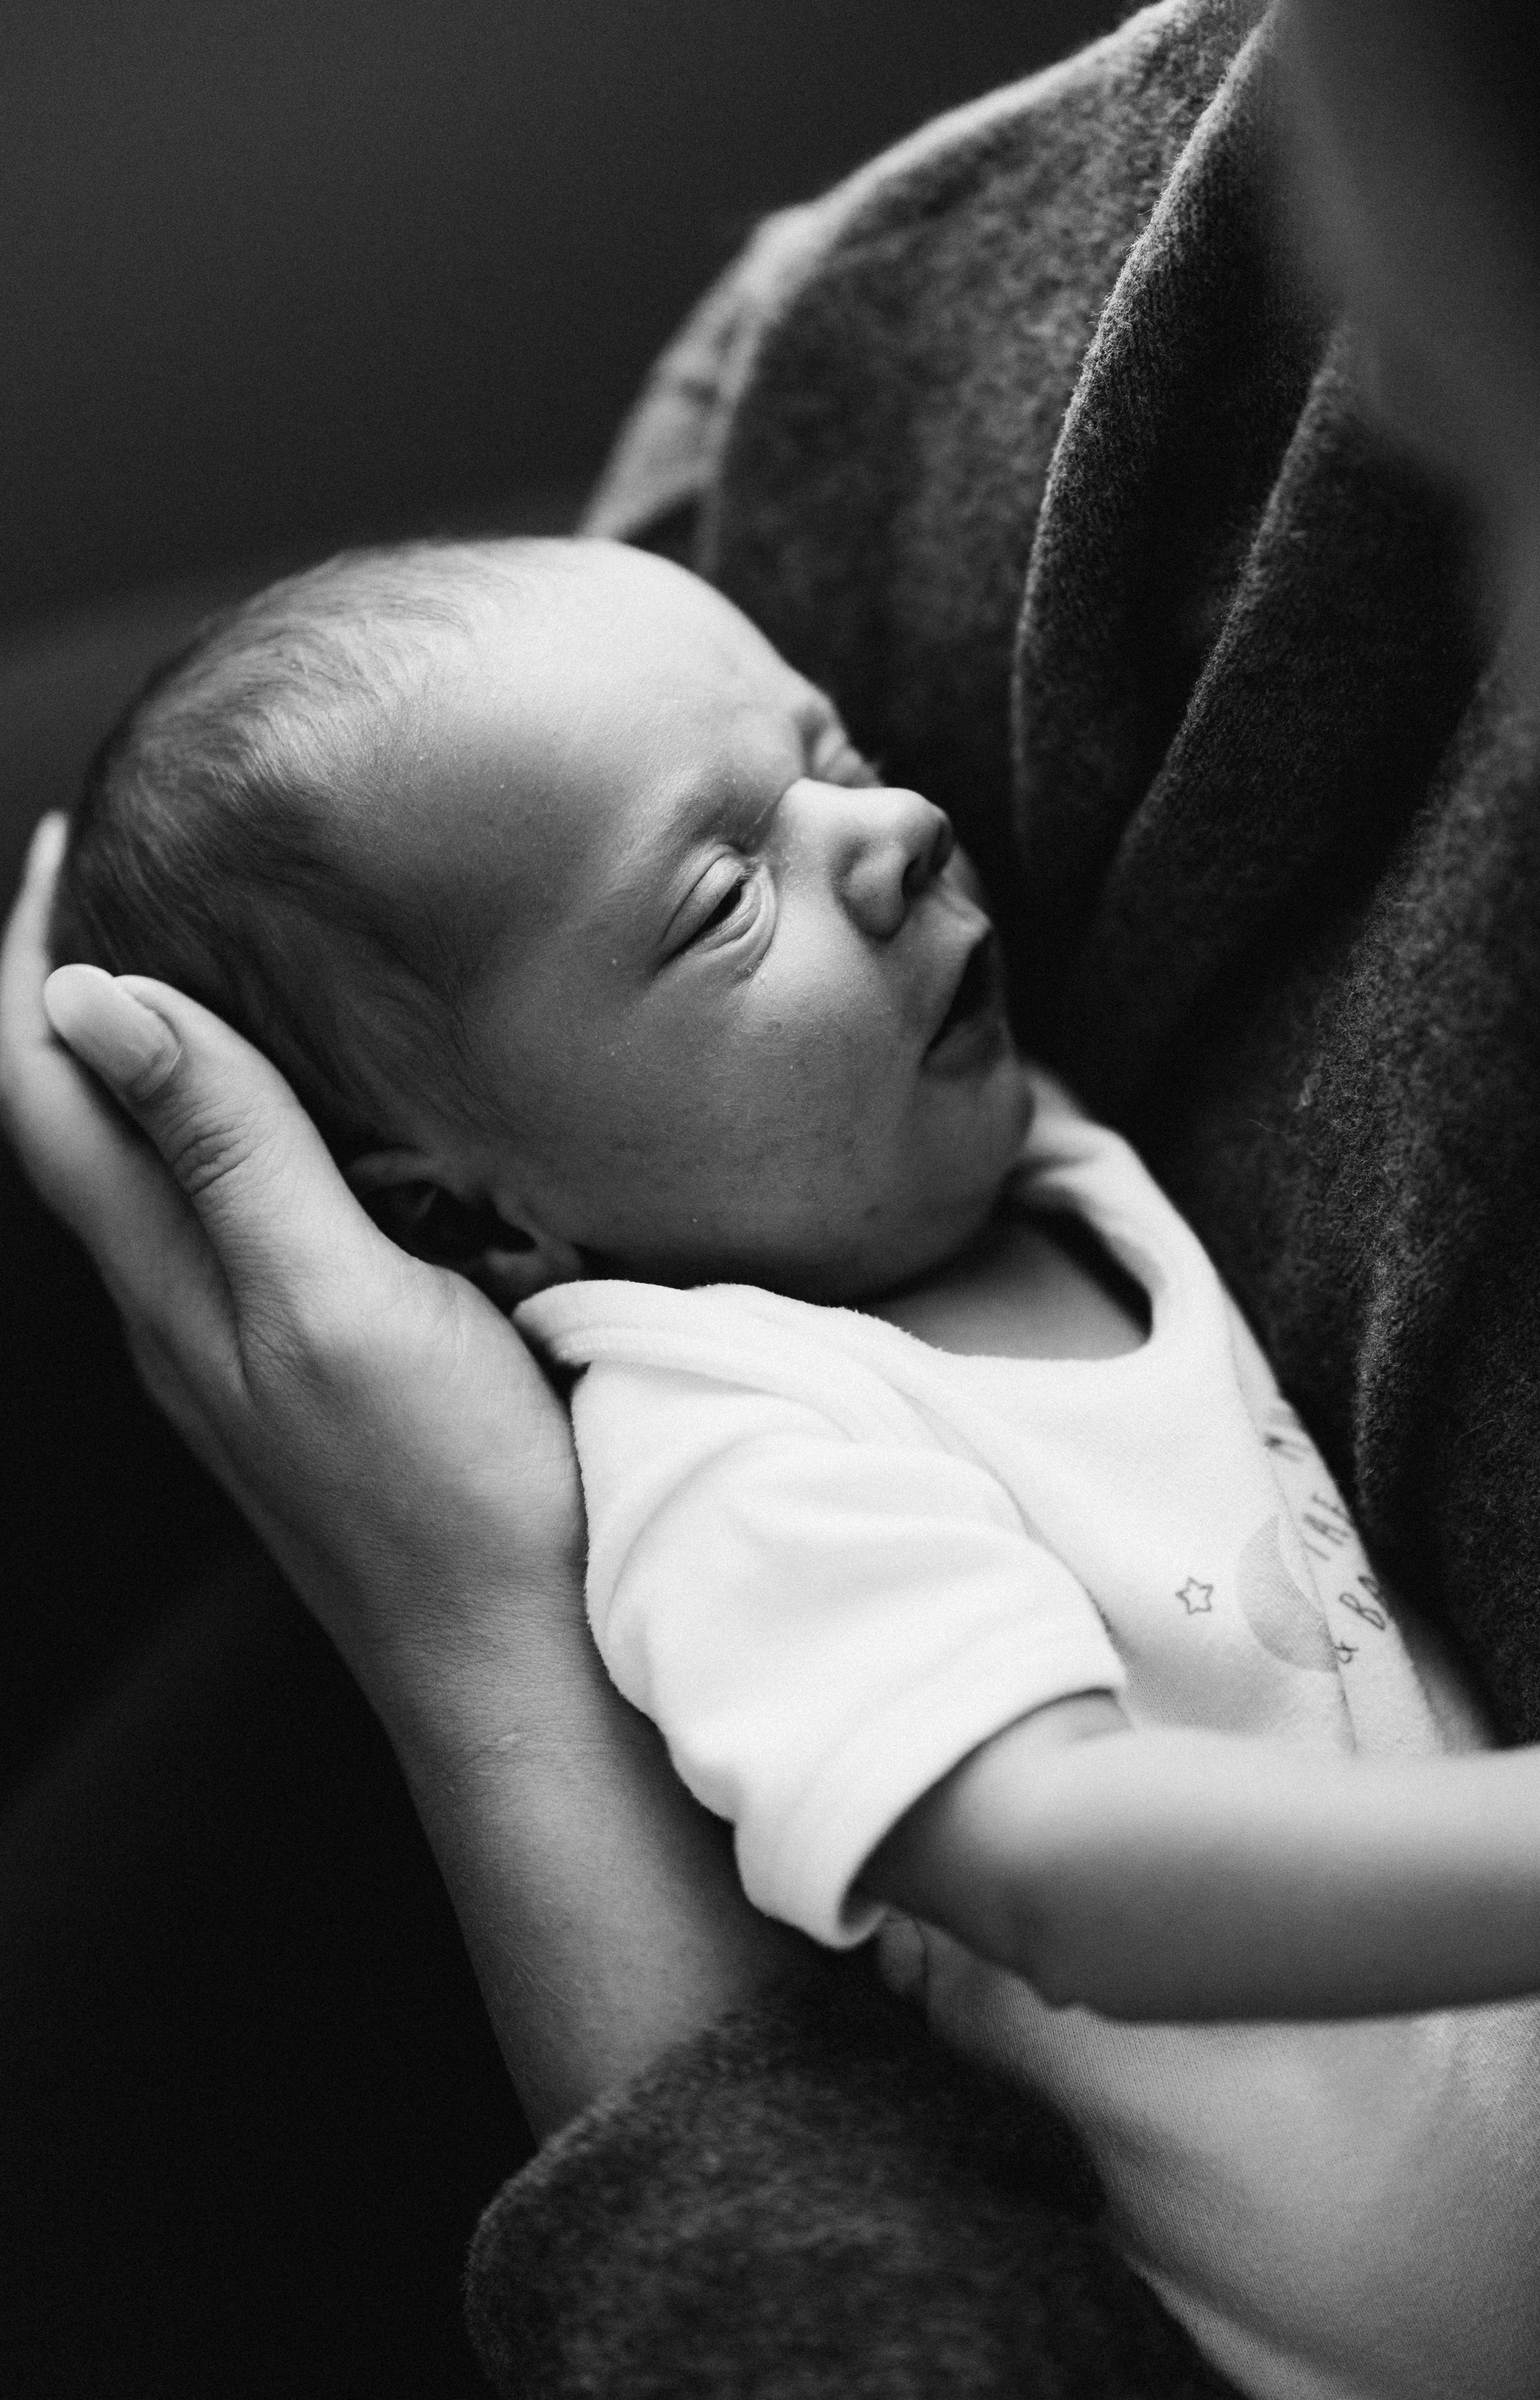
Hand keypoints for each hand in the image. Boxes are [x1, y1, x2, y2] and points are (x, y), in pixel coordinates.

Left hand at [2, 813, 811, 2122]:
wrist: (520, 1670)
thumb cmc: (446, 1501)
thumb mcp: (335, 1308)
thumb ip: (230, 1157)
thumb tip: (95, 1003)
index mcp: (174, 1285)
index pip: (48, 1094)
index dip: (28, 961)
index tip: (69, 839)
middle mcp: (188, 1311)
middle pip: (87, 1123)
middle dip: (83, 982)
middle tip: (147, 865)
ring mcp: (253, 1348)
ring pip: (166, 1167)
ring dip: (165, 1049)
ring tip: (228, 947)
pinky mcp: (328, 1367)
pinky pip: (247, 1215)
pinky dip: (251, 1122)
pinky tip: (331, 1102)